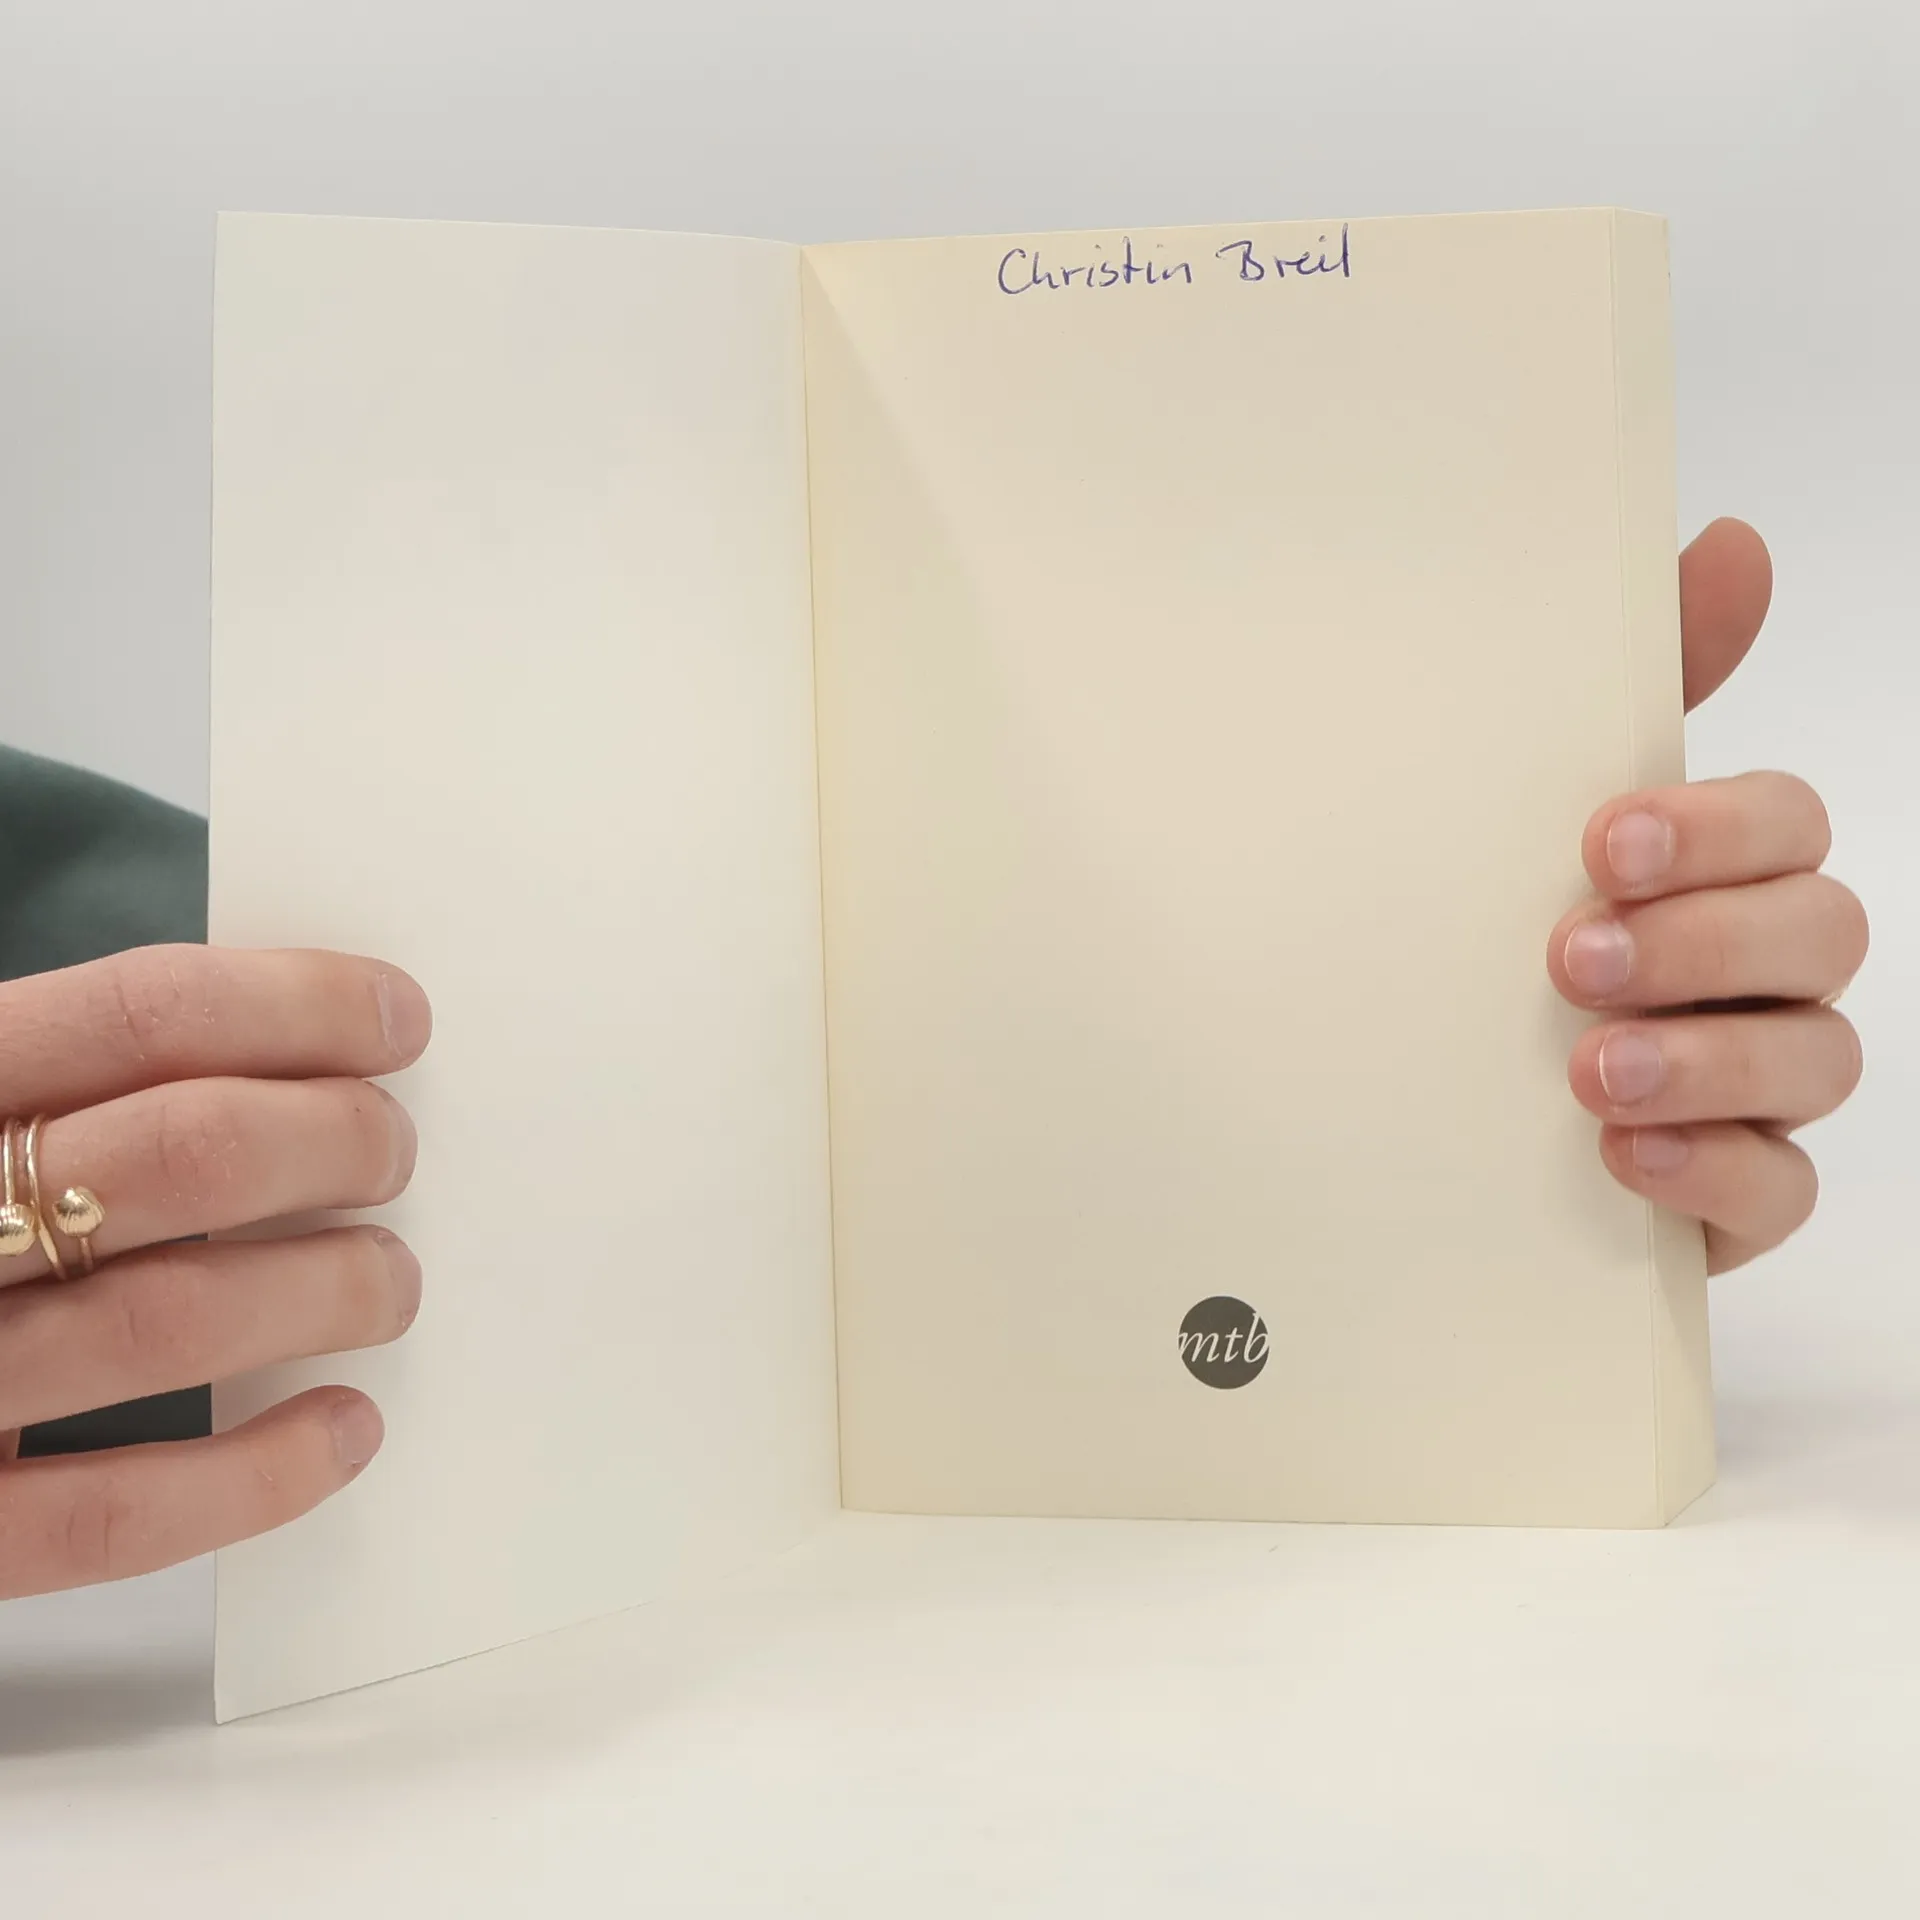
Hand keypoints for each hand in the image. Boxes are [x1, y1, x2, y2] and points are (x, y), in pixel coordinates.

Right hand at [0, 947, 428, 1596]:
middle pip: (185, 1154)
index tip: (396, 1019)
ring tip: (388, 1281)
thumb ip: (55, 1076)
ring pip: (168, 1324)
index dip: (299, 1005)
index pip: (140, 1012)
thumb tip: (287, 1052)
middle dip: (334, 1141)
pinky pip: (111, 1518)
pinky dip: (255, 1475)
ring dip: (326, 1293)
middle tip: (390, 1150)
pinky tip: (342, 1430)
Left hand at [1548, 518, 1867, 1271]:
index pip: (1785, 821)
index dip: (1718, 826)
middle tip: (1575, 956)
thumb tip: (1732, 543)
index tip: (1604, 840)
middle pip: (1820, 932)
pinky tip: (1623, 1153)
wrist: (1403, 1112)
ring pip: (1818, 1060)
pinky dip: (1714, 1170)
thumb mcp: (1516, 816)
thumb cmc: (1485, 942)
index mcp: (1713, 871)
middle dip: (1706, 942)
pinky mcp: (1731, 1192)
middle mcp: (1754, 972)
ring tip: (1591, 1067)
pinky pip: (1782, 1187)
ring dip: (1708, 1058)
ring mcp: (1754, 1085)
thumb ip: (1621, 693)